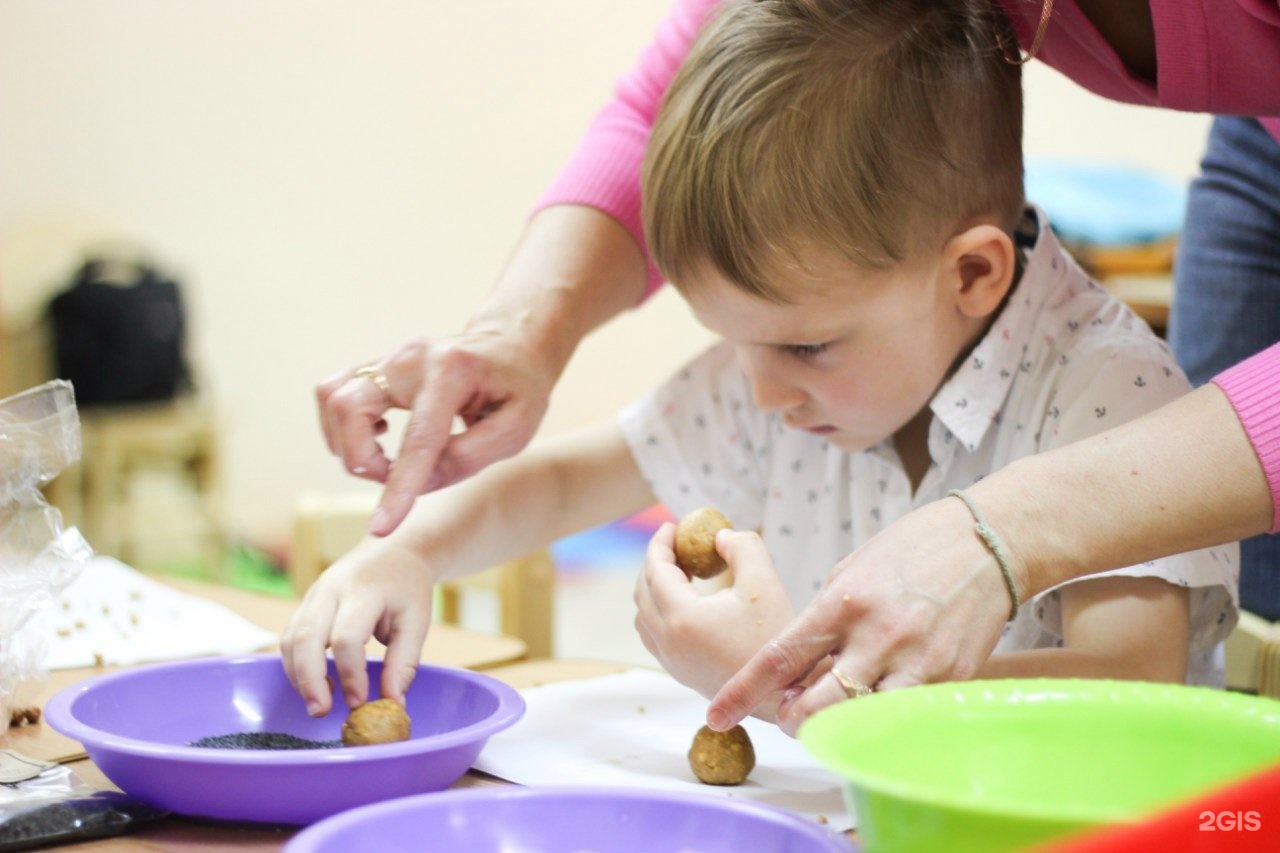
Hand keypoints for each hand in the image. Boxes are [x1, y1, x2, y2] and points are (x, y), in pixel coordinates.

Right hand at [281, 536, 435, 715]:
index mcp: (364, 590)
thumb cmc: (408, 588)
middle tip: (321, 712)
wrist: (396, 549)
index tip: (359, 703)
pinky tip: (314, 684)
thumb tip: (392, 703)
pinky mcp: (306, 601)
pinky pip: (289, 635)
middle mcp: (332, 588)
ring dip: (298, 675)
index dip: (349, 674)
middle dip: (309, 680)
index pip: (346, 638)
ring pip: (291, 638)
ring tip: (318, 704)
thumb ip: (404, 662)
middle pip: (306, 637)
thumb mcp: (416, 622)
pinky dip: (296, 664)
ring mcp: (314, 593)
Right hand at [316, 331, 557, 535]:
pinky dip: (344, 426)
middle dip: (361, 458)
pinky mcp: (375, 365)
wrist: (510, 345)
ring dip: (348, 443)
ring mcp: (389, 357)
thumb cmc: (519, 388)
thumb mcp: (517, 429)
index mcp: (454, 370)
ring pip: (332, 399)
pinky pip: (334, 394)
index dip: (398, 487)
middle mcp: (412, 357)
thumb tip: (420, 482)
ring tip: (388, 458)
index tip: (380, 528)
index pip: (417, 438)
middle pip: (350, 407)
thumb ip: (469, 458)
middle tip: (394, 476)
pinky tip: (380, 436)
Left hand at [634, 523, 794, 717]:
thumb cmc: (777, 638)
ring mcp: (673, 663)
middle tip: (679, 546)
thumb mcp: (764, 581)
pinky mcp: (682, 675)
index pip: (655, 571)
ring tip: (683, 572)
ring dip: (655, 590)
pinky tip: (689, 603)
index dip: (659, 544)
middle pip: (643, 593)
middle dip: (655, 564)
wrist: (789, 694)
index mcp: (682, 618)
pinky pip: (655, 637)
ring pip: (644, 617)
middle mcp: (669, 643)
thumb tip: (719, 537)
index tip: (672, 526)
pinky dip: (660, 612)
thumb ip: (742, 547)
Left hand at [707, 495, 1014, 736]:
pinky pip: (902, 717)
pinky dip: (880, 722)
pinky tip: (875, 711)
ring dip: (834, 728)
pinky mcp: (948, 679)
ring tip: (827, 719)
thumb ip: (822, 618)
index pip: (779, 657)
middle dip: (789, 718)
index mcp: (841, 602)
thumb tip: (795, 660)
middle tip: (785, 715)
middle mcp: (874, 636)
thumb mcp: (852, 570)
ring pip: (857, 721)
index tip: (716, 714)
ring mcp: (914, 661)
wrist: (987, 543)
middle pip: (813, 704)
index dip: (742, 691)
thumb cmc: (913, 550)